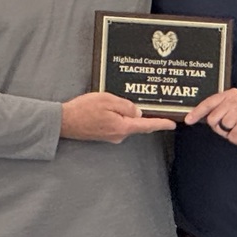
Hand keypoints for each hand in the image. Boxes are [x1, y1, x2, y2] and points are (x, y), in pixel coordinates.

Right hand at [60, 92, 175, 142]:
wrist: (63, 122)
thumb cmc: (83, 109)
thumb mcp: (107, 100)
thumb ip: (125, 106)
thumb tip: (137, 112)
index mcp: (123, 127)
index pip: (147, 125)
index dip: (161, 124)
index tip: (173, 124)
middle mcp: (119, 135)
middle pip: (138, 123)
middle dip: (144, 115)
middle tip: (150, 103)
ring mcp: (111, 136)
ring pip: (126, 122)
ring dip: (127, 113)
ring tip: (120, 100)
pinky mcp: (104, 134)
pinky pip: (117, 123)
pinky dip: (119, 116)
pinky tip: (112, 108)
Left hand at [185, 89, 236, 145]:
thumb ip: (225, 107)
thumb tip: (208, 116)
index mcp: (232, 95)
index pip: (209, 103)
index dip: (196, 113)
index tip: (188, 120)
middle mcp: (234, 102)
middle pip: (212, 120)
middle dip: (220, 128)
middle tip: (233, 128)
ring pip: (222, 130)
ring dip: (231, 134)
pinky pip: (233, 138)